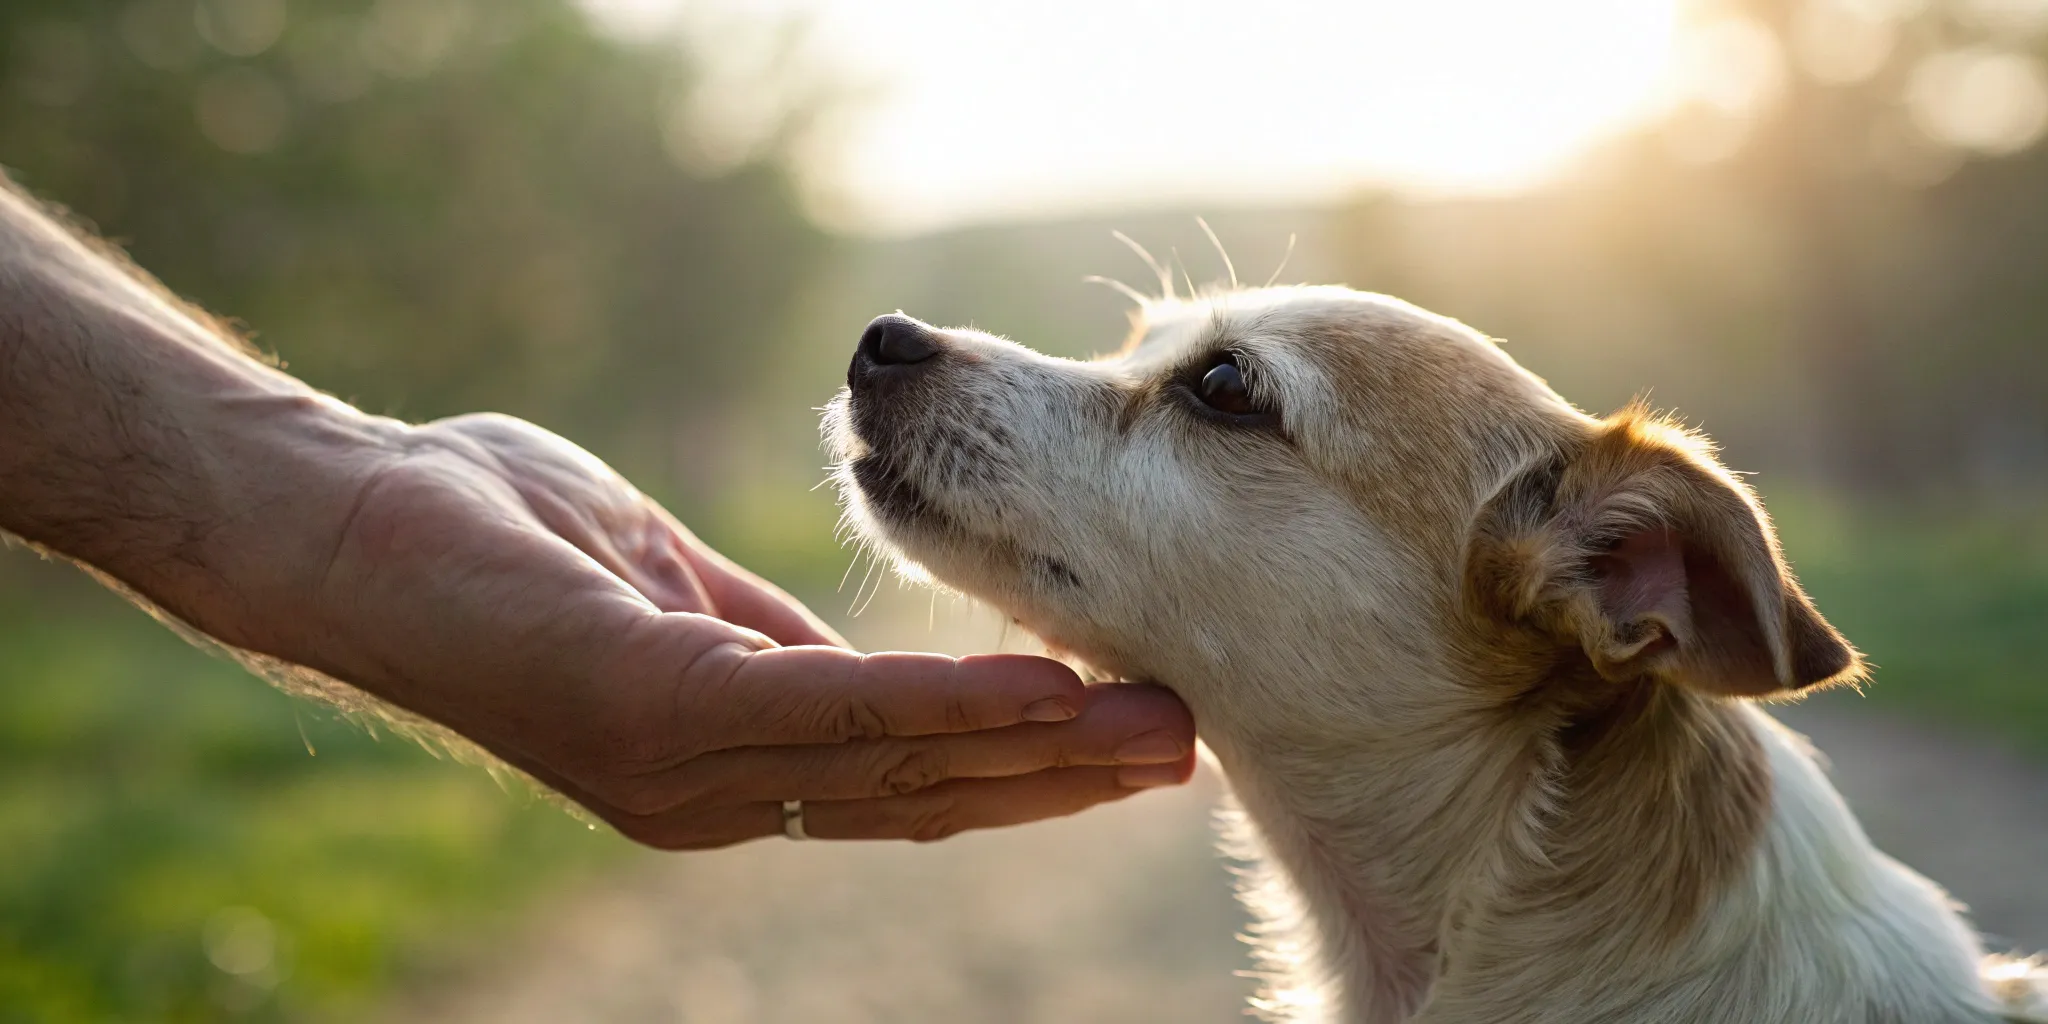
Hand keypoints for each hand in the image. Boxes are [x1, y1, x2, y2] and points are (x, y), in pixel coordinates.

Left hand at [289, 414, 1194, 848]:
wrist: (344, 520)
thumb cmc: (498, 538)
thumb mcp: (670, 589)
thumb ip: (766, 638)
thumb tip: (869, 666)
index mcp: (722, 766)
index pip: (901, 784)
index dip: (1019, 771)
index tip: (1129, 737)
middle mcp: (714, 794)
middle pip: (924, 799)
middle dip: (1062, 780)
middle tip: (1192, 748)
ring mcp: (684, 769)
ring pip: (899, 770)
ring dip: (1039, 751)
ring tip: (1155, 728)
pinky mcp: (656, 710)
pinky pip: (829, 712)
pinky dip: (944, 705)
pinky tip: (1041, 691)